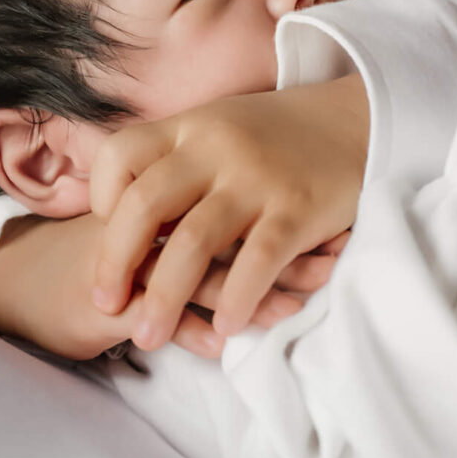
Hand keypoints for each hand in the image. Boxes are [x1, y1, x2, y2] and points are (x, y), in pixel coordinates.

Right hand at [0, 216, 313, 361]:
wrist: (10, 283)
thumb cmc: (81, 259)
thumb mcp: (135, 235)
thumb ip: (180, 225)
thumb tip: (241, 226)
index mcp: (154, 195)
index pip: (226, 196)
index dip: (277, 209)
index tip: (329, 222)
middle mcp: (145, 223)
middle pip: (226, 227)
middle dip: (280, 248)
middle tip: (332, 262)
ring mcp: (128, 261)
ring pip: (200, 271)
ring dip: (250, 294)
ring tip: (295, 309)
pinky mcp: (108, 300)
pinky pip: (159, 315)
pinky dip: (195, 330)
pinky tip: (227, 344)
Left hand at [89, 74, 369, 349]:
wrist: (356, 120)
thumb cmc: (275, 136)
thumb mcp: (217, 129)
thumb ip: (174, 162)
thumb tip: (118, 214)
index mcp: (188, 126)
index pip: (119, 155)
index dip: (100, 198)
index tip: (107, 233)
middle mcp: (215, 148)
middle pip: (145, 206)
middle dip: (115, 261)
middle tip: (106, 304)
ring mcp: (257, 179)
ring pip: (194, 242)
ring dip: (164, 296)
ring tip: (148, 337)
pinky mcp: (298, 210)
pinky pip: (257, 261)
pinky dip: (236, 299)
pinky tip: (223, 326)